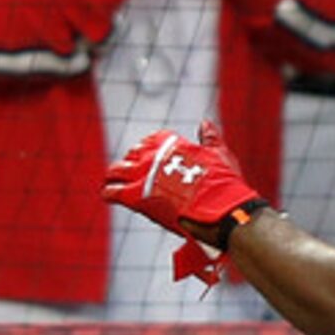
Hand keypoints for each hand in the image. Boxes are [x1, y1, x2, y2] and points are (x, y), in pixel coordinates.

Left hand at [102, 123, 268, 285]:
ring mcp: (143, 176)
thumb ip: (209, 138)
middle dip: (131, 162)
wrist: (223, 211)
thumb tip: (205, 123)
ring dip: (114, 175)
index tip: (148, 156)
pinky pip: (113, 191)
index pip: (152, 140)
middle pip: (132, 155)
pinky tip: (108, 195)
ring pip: (117, 171)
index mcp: (170, 144)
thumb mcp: (219, 156)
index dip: (149, 148)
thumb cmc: (225, 185)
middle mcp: (153, 156)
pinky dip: (109, 193)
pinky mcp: (137, 196)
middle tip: (130, 171)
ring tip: (112, 180)